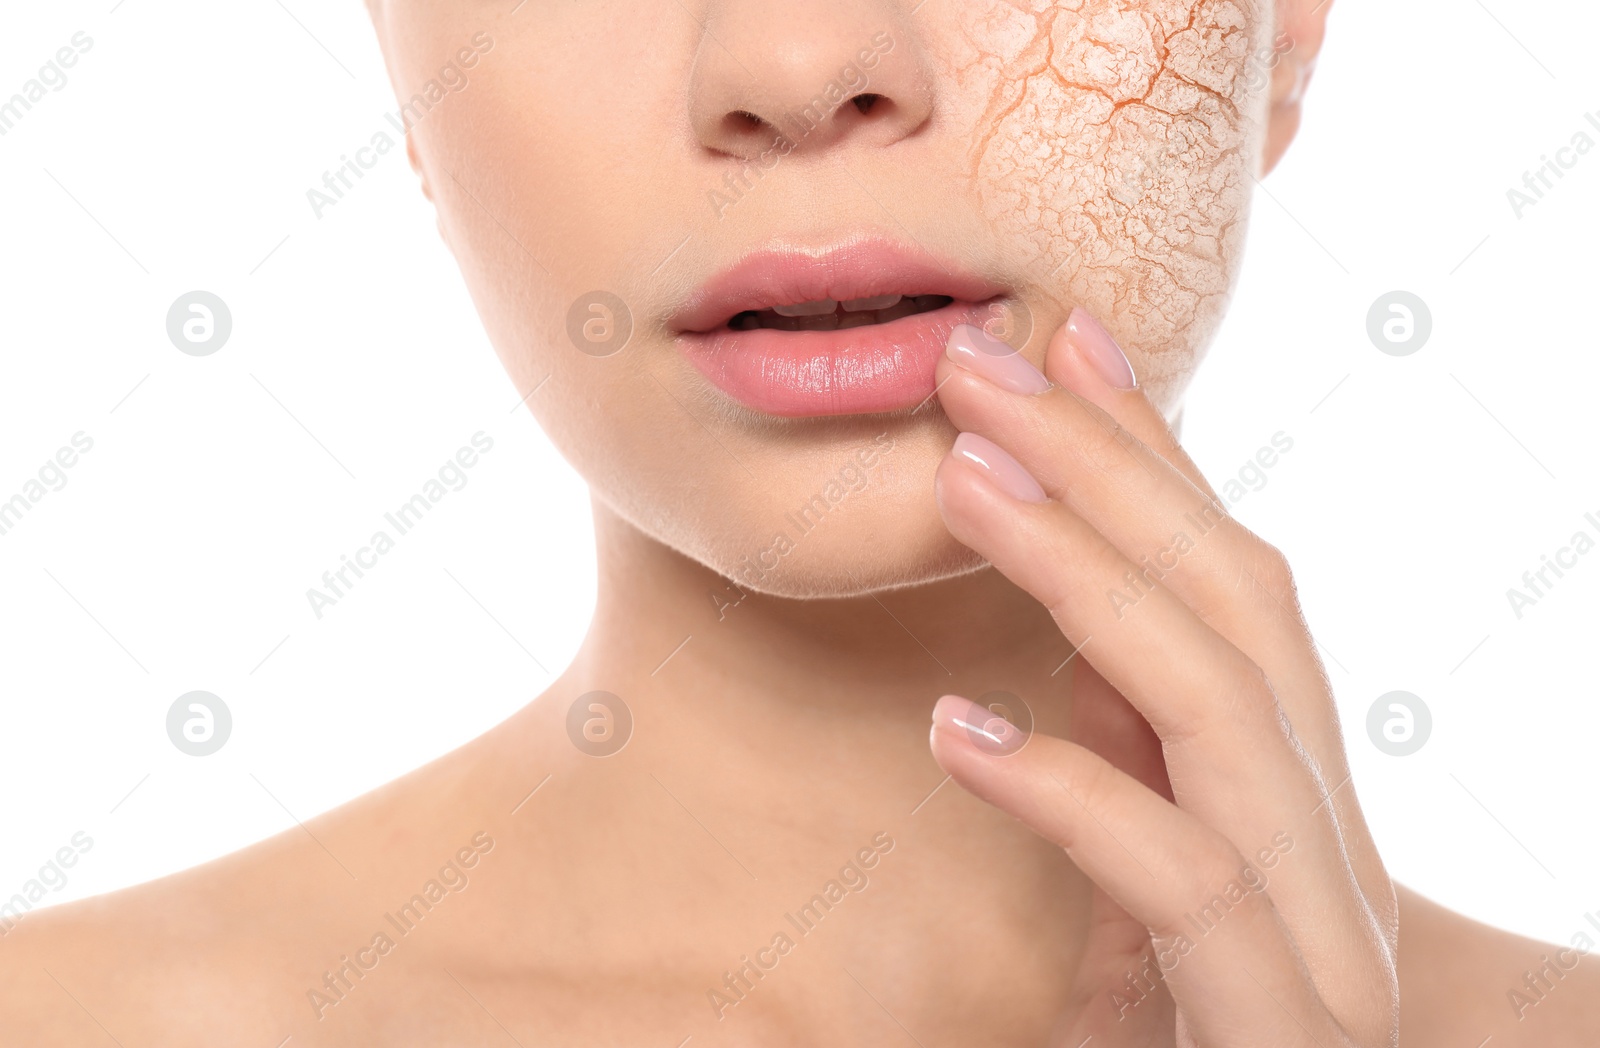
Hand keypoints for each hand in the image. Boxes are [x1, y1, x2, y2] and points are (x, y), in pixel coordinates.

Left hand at [926, 312, 1397, 1045]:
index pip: (1229, 581)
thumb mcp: (1155, 887)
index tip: (1063, 341)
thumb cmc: (1205, 1031)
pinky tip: (960, 737)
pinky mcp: (1281, 1022)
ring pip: (1220, 709)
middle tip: (982, 362)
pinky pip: (1180, 885)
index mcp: (1292, 783)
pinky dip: (1073, 796)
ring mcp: (1317, 926)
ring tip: (966, 481)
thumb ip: (1130, 770)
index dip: (1152, 452)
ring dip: (1087, 579)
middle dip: (1108, 468)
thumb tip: (1054, 656)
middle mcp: (1325, 832)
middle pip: (1233, 606)